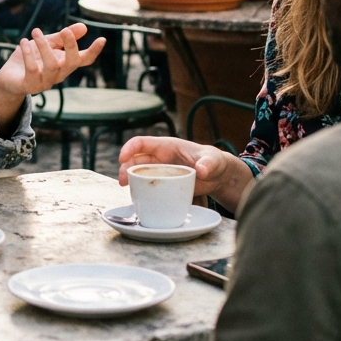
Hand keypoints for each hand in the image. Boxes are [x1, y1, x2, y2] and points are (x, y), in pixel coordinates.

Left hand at [0, 25, 104, 98]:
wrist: (9, 77)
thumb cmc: (31, 58)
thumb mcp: (48, 44)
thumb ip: (63, 37)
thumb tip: (84, 27)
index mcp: (65, 64)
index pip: (84, 60)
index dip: (94, 51)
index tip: (102, 39)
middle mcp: (59, 74)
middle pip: (71, 63)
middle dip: (71, 46)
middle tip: (65, 30)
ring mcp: (45, 82)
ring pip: (52, 65)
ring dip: (44, 46)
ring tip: (35, 30)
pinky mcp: (29, 85)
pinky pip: (32, 70)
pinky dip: (28, 54)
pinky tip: (23, 42)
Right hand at [118, 136, 253, 211]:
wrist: (219, 176)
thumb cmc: (214, 162)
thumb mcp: (213, 160)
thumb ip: (208, 163)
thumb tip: (201, 170)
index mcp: (166, 146)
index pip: (141, 143)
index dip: (129, 148)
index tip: (122, 158)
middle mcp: (159, 157)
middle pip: (135, 159)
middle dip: (125, 168)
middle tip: (122, 182)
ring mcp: (160, 170)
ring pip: (138, 172)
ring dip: (129, 179)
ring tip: (126, 189)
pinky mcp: (164, 183)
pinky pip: (148, 185)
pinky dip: (140, 190)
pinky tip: (138, 198)